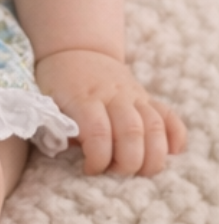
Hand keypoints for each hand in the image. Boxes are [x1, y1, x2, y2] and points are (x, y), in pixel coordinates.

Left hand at [35, 48, 187, 176]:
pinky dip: (176, 137)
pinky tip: (171, 153)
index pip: (98, 132)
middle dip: (127, 163)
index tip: (89, 169)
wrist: (77, 51)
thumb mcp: (46, 100)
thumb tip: (70, 150)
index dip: (98, 158)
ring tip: (140, 172)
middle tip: (115, 173)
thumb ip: (57, 126)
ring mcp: (133, 95)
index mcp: (83, 97)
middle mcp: (112, 95)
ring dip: (152, 157)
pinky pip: (169, 116)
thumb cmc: (58, 83)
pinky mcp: (147, 97)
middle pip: (132, 132)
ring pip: (155, 126)